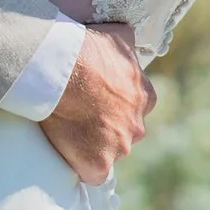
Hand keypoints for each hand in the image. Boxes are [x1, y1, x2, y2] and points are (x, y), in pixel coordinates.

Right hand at [38, 22, 152, 185]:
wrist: (64, 70)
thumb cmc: (87, 49)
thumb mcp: (116, 35)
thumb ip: (126, 41)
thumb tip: (129, 36)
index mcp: (145, 95)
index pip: (139, 107)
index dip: (119, 105)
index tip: (101, 101)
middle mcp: (137, 124)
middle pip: (126, 132)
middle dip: (110, 127)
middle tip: (83, 115)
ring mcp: (119, 147)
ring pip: (111, 152)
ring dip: (95, 146)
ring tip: (70, 132)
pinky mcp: (99, 165)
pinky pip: (93, 174)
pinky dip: (83, 167)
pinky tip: (69, 154)